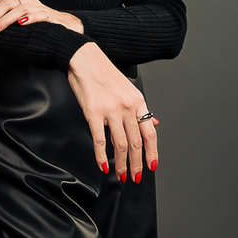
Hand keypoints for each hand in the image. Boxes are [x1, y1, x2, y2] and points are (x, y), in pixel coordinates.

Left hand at [0, 0, 83, 36]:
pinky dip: (29, 18)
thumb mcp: (19, 16)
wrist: (65, 31)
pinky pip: (39, 15)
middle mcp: (27, 1)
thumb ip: (6, 7)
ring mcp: (39, 8)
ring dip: (4, 20)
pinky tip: (21, 23)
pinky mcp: (50, 18)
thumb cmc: (39, 26)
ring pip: (19, 9)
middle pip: (5, 2)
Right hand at [67, 42, 158, 181]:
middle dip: (137, 163)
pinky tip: (103, 165)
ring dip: (122, 164)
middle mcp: (127, 107)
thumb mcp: (128, 89)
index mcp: (138, 101)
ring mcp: (111, 111)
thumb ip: (140, 109)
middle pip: (136, 142)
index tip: (151, 166)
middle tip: (135, 177)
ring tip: (120, 175)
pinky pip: (100, 140)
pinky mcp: (93, 113)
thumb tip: (153, 123)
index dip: (152, 152)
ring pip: (121, 144)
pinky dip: (102, 156)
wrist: (84, 60)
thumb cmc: (104, 74)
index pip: (150, 133)